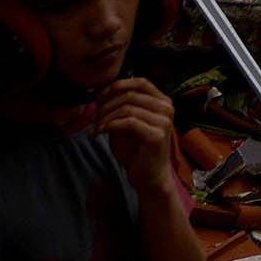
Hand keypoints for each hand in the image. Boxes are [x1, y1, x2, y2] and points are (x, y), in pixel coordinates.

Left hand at [96, 77, 179, 192]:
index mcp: (163, 101)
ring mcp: (164, 121)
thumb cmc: (136, 150)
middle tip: (93, 116)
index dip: (117, 85)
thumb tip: (100, 94)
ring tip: (95, 127)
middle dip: (106, 104)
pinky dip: (109, 126)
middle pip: (130, 94)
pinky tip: (99, 133)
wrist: (148, 177)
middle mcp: (167, 108)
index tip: (99, 97)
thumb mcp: (126, 124)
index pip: (140, 82)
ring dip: (105, 116)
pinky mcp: (156, 135)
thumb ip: (119, 108)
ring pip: (127, 107)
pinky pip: (127, 122)